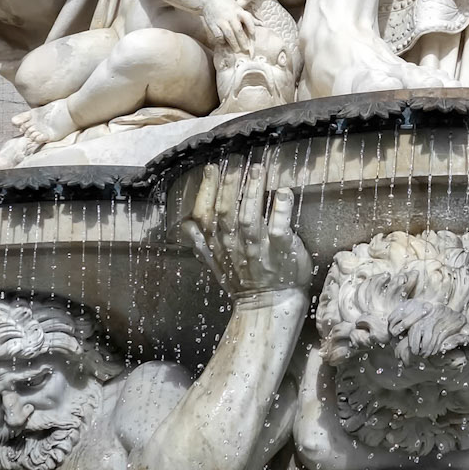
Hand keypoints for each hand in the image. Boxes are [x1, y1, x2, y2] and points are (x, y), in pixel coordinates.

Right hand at [180, 162, 310, 296]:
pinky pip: (280, 229)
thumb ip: (202, 243)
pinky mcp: (282, 251)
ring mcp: (258, 249)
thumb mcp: (217, 265)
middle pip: (226, 212)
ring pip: (249, 217)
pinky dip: (281, 210)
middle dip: (230, 186)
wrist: (270, 307)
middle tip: (236, 162)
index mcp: (219, 245)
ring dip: (252, 191)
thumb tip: (185, 225)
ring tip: (257, 168)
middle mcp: (236, 245)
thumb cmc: (246, 281)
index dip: (206, 191)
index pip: (206, 216)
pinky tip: (283, 192)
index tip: (211, 168)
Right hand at [201, 0, 256, 54]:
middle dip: (243, 41)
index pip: (247, 18)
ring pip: (229, 34)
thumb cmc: (226, 4)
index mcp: (238, 11)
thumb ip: (248, 17)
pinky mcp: (213, 24)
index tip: (253, 34)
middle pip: (238, 30)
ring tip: (237, 50)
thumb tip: (261, 24)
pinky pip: (218, 35)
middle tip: (246, 49)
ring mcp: (221, 20)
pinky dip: (221, 40)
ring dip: (234, 43)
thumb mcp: (238, 8)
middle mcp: (230, 15)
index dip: (251, 26)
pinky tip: (224, 43)